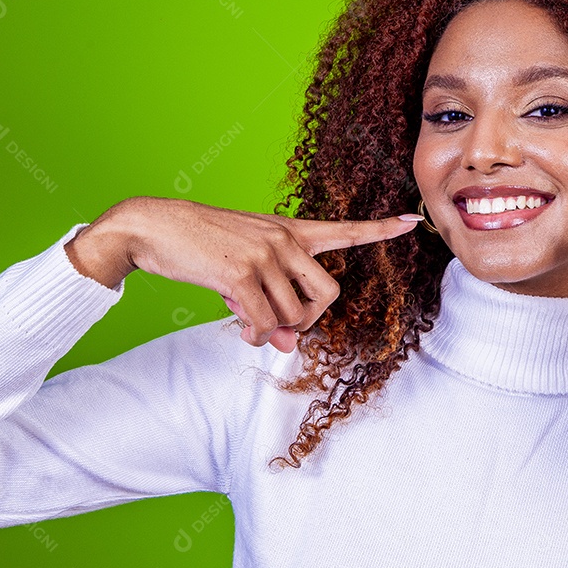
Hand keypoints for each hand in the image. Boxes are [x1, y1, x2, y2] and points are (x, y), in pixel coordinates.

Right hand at [65, 197, 421, 353]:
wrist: (154, 226)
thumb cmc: (203, 248)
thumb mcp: (245, 272)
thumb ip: (274, 302)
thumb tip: (285, 346)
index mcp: (290, 230)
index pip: (344, 230)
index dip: (381, 229)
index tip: (413, 221)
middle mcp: (285, 239)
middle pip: (328, 296)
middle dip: (309, 321)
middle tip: (284, 327)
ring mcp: (265, 254)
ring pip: (292, 316)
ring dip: (273, 331)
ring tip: (248, 321)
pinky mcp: (241, 273)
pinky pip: (264, 322)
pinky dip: (255, 334)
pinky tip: (242, 329)